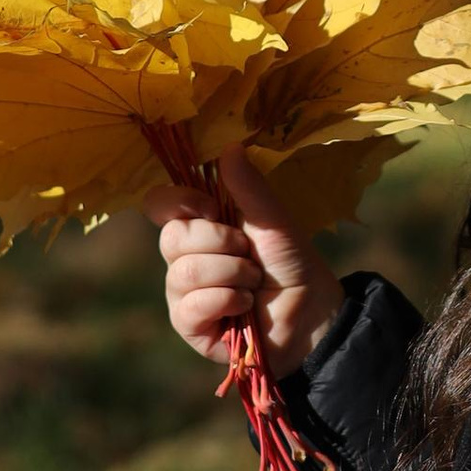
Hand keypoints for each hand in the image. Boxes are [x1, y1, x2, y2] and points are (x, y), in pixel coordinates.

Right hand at [144, 145, 342, 377]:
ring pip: (185, 271)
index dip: (178, 201)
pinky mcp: (189, 324)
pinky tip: (244, 305)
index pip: (159, 204)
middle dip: (221, 243)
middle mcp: (184, 256)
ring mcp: (182, 292)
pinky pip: (191, 306)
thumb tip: (230, 146)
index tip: (212, 207)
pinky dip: (227, 300)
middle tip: (249, 253)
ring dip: (232, 274)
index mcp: (199, 225)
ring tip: (254, 282)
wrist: (311, 312)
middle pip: (172, 238)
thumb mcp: (273, 221)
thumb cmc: (290, 262)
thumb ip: (249, 187)